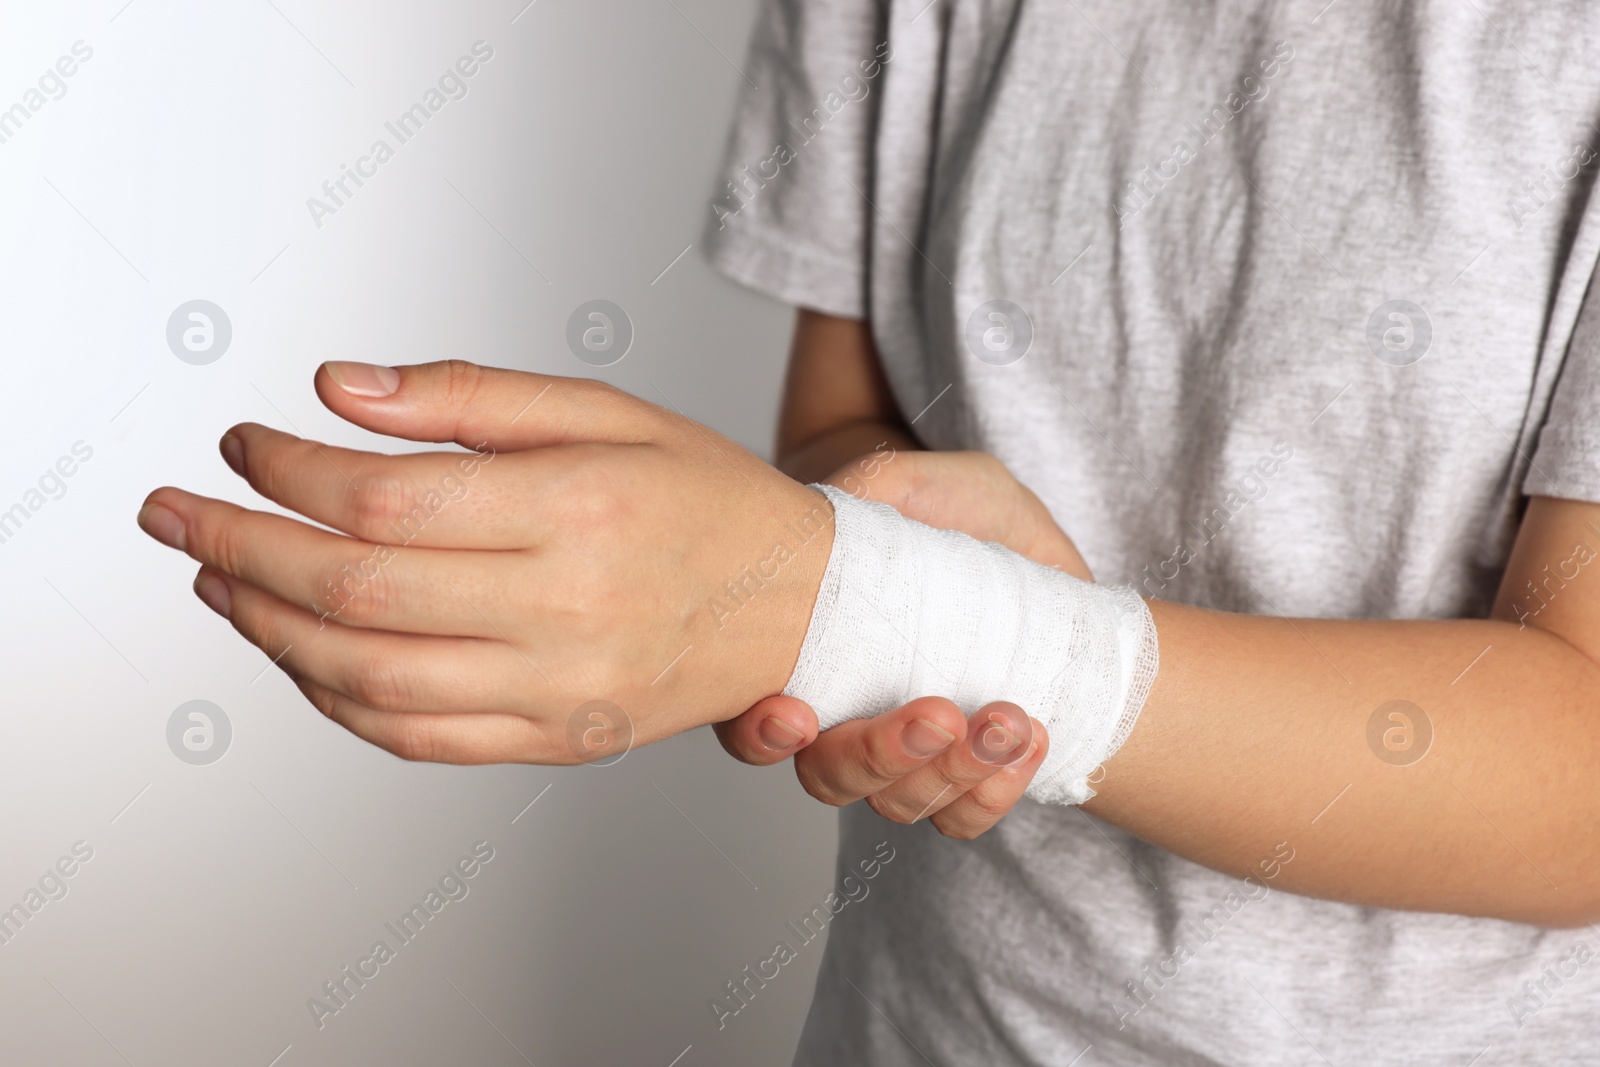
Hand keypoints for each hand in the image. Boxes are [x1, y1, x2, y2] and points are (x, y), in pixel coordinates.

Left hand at [136, 360, 834, 762]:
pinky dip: (335, 699)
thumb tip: (342, 390)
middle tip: (177, 512)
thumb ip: (471, 396)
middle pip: (355, 592)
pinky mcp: (556, 739)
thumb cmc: (705, 498)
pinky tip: (299, 653)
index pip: (386, 500)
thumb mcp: (605, 412)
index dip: (288, 471)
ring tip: (221, 579)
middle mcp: (569, 609)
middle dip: (240, 545)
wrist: (797, 603)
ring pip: (368, 678)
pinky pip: (416, 737)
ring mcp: (560, 689)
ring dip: (269, 629)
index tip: (246, 445)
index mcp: (579, 509)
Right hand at [715, 449, 1086, 837]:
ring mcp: (904, 753)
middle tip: (939, 715)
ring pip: (899, 802)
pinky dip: (995, 793)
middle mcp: (842, 717)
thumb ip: (869, 488)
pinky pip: (962, 817)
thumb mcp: (921, 482)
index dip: (761, 730)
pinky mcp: (963, 773)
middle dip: (880, 754)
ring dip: (955, 770)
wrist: (1035, 550)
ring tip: (1011, 720)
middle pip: (828, 775)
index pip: (754, 719)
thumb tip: (828, 502)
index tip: (799, 714)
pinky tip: (1031, 743)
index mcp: (807, 654)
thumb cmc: (958, 510)